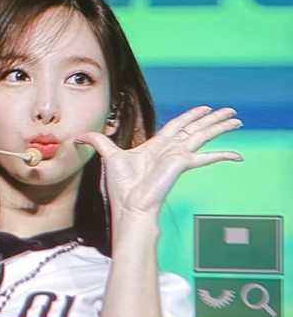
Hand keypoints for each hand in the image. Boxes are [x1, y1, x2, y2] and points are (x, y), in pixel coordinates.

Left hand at [76, 106, 242, 219]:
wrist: (131, 207)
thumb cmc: (122, 189)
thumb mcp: (109, 156)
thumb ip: (97, 142)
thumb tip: (79, 136)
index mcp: (156, 147)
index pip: (176, 126)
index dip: (190, 116)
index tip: (203, 109)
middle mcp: (170, 150)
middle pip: (194, 128)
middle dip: (212, 118)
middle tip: (230, 110)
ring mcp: (178, 156)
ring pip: (202, 135)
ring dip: (220, 126)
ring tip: (237, 119)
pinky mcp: (182, 163)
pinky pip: (205, 157)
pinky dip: (221, 156)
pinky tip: (237, 156)